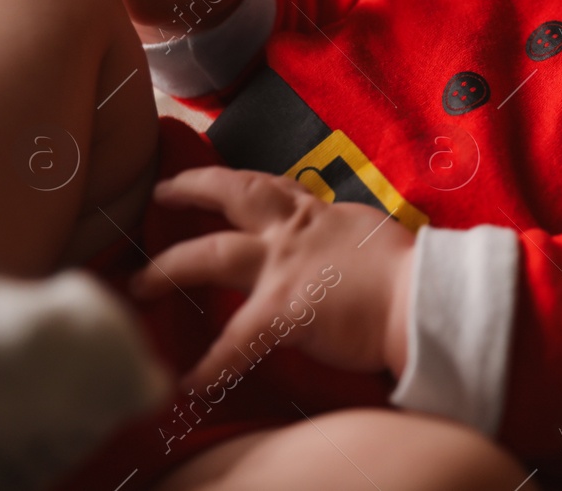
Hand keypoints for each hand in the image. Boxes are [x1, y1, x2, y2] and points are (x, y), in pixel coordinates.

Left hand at [127, 167, 415, 394]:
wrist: (420, 296)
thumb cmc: (410, 270)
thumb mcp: (371, 233)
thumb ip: (345, 233)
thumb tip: (343, 244)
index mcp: (318, 214)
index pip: (273, 188)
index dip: (242, 184)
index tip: (219, 180)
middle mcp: (292, 231)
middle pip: (232, 195)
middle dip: (192, 189)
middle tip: (162, 194)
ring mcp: (282, 267)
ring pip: (211, 253)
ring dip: (171, 267)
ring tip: (141, 283)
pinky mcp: (281, 310)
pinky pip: (235, 340)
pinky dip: (212, 364)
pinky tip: (191, 382)